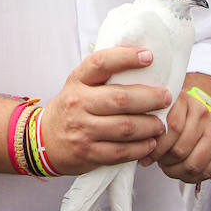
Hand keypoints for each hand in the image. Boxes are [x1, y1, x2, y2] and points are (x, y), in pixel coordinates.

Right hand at [42, 46, 172, 175]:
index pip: (100, 63)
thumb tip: (143, 60)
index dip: (126, 57)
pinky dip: (141, 148)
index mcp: (77, 81)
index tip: (149, 56)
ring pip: (125, 127)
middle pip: (121, 99)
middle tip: (166, 97)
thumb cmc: (72, 108)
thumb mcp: (79, 85)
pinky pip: (121, 152)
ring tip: (161, 124)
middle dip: (150, 98)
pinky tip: (150, 143)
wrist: (45, 141)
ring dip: (150, 125)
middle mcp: (78, 103)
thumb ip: (103, 75)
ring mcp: (82, 130)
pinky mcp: (88, 153)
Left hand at [145, 88, 210, 183]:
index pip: (172, 128)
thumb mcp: (158, 112)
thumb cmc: (171, 115)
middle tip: (159, 162)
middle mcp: (203, 113)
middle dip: (165, 162)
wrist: (194, 111)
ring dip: (177, 171)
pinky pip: (208, 171)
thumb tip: (139, 148)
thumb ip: (148, 123)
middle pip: (181, 149)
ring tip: (168, 167)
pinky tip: (182, 171)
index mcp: (184, 101)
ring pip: (194, 163)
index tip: (146, 156)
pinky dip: (192, 177)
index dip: (157, 148)